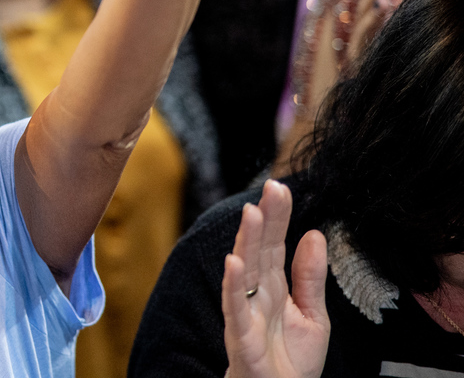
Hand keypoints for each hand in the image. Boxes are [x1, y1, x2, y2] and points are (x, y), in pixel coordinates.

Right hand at [223, 180, 329, 377]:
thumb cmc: (291, 361)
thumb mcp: (314, 315)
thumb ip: (311, 277)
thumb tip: (314, 234)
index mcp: (274, 285)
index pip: (275, 244)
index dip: (278, 216)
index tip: (280, 187)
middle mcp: (257, 292)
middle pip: (259, 249)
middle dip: (264, 218)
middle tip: (271, 188)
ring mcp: (246, 311)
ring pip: (245, 270)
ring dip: (246, 242)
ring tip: (252, 213)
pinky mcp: (241, 335)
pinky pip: (235, 306)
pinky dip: (233, 284)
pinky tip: (234, 262)